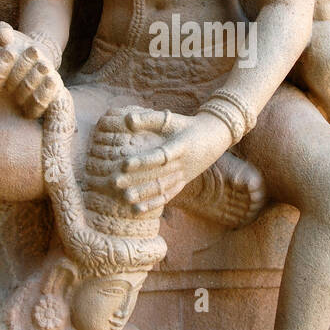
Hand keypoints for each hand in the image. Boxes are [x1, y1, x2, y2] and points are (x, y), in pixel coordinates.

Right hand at [0, 21, 61, 118]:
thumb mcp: (5, 34)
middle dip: (23, 68)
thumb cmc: (13, 44)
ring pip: (28, 95)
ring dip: (36, 80)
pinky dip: (46, 94)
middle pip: (12, 85)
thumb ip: (1, 32)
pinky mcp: (34, 108)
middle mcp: (2, 96)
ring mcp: (19, 104)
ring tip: (45, 65)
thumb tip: (4, 35)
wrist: (33, 56)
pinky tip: (53, 80)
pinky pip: (39, 106)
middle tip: (34, 52)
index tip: (10, 52)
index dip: (1, 64)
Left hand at [109, 107, 231, 214]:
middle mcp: (183, 164)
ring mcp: (184, 175)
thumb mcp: (172, 119)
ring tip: (124, 198)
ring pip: (163, 188)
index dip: (143, 161)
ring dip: (143, 194)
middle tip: (115, 183)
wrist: (215, 136)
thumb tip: (127, 119)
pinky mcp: (184, 182)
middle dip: (136, 180)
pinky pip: (168, 195)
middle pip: (158, 175)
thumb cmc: (188, 125)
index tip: (124, 164)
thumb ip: (149, 119)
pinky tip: (137, 210)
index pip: (161, 156)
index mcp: (181, 146)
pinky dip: (153, 204)